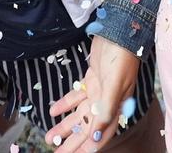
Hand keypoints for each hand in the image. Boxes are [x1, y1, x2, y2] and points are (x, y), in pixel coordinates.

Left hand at [46, 36, 140, 152]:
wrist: (120, 30)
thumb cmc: (121, 55)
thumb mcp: (115, 83)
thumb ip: (107, 108)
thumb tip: (96, 134)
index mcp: (115, 106)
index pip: (101, 133)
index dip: (89, 146)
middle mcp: (107, 102)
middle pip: (87, 128)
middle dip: (72, 142)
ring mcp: (98, 91)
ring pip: (79, 115)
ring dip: (65, 127)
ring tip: (49, 138)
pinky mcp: (92, 79)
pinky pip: (77, 97)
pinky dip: (65, 105)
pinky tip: (53, 112)